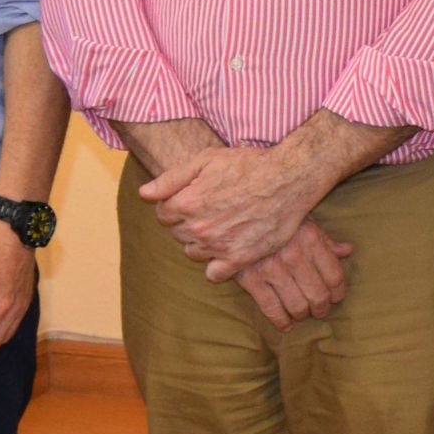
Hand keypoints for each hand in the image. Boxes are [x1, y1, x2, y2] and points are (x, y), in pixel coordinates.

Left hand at [142, 142, 331, 276]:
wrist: (288, 179)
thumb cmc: (248, 165)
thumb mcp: (206, 159)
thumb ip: (171, 178)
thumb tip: (144, 193)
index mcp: (187, 203)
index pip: (163, 214)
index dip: (176, 204)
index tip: (193, 198)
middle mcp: (199, 228)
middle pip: (178, 233)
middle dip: (188, 222)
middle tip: (211, 209)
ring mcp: (219, 245)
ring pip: (193, 253)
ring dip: (201, 242)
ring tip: (221, 225)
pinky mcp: (240, 258)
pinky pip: (214, 274)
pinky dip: (216, 265)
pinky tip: (226, 248)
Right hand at [231, 221, 352, 327]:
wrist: (235, 214)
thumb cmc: (274, 218)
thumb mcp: (302, 221)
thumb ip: (325, 240)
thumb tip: (347, 251)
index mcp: (311, 239)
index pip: (335, 276)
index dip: (338, 292)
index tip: (336, 297)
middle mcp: (294, 255)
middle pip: (319, 295)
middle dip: (321, 308)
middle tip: (319, 311)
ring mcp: (272, 269)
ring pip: (297, 306)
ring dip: (302, 315)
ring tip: (302, 314)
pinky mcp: (251, 279)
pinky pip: (271, 309)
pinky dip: (281, 322)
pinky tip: (285, 325)